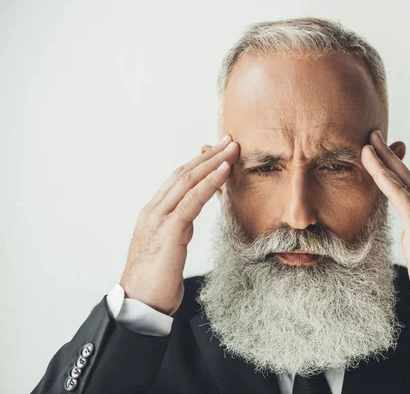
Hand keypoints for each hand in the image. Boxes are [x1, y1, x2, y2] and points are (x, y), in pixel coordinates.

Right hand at [120, 135, 238, 315]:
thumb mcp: (169, 248)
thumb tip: (187, 221)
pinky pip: (192, 201)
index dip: (200, 163)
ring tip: (232, 149)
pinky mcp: (169, 231)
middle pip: (184, 173)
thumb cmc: (155, 281)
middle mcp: (153, 210)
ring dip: (213, 162)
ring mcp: (159, 219)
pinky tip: (224, 172)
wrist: (139, 305)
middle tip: (230, 141)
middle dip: (209, 155)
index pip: (178, 179)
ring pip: (188, 181)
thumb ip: (177, 230)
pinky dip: (210, 183)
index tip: (219, 151)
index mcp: (153, 213)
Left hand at [361, 129, 409, 323]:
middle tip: (373, 136)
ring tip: (369, 145)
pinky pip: (407, 205)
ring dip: (387, 164)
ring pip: (408, 187)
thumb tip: (408, 236)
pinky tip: (378, 171)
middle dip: (391, 157)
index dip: (397, 171)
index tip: (381, 154)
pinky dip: (391, 185)